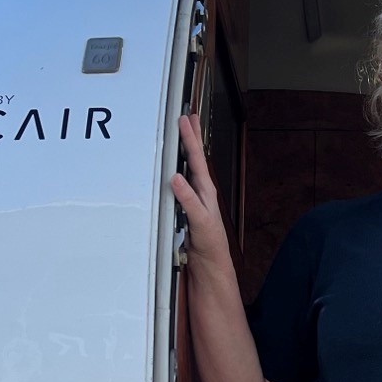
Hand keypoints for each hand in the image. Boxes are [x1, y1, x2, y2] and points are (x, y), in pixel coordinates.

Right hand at [172, 113, 232, 262]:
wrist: (209, 264)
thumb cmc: (210, 243)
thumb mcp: (199, 220)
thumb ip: (188, 200)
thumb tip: (176, 178)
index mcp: (205, 190)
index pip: (197, 159)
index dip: (190, 138)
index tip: (184, 119)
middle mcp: (200, 191)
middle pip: (194, 158)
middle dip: (191, 137)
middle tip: (188, 117)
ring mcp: (193, 198)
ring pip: (187, 168)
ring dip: (185, 151)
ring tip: (182, 134)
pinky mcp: (184, 208)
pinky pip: (178, 183)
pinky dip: (175, 169)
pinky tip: (171, 167)